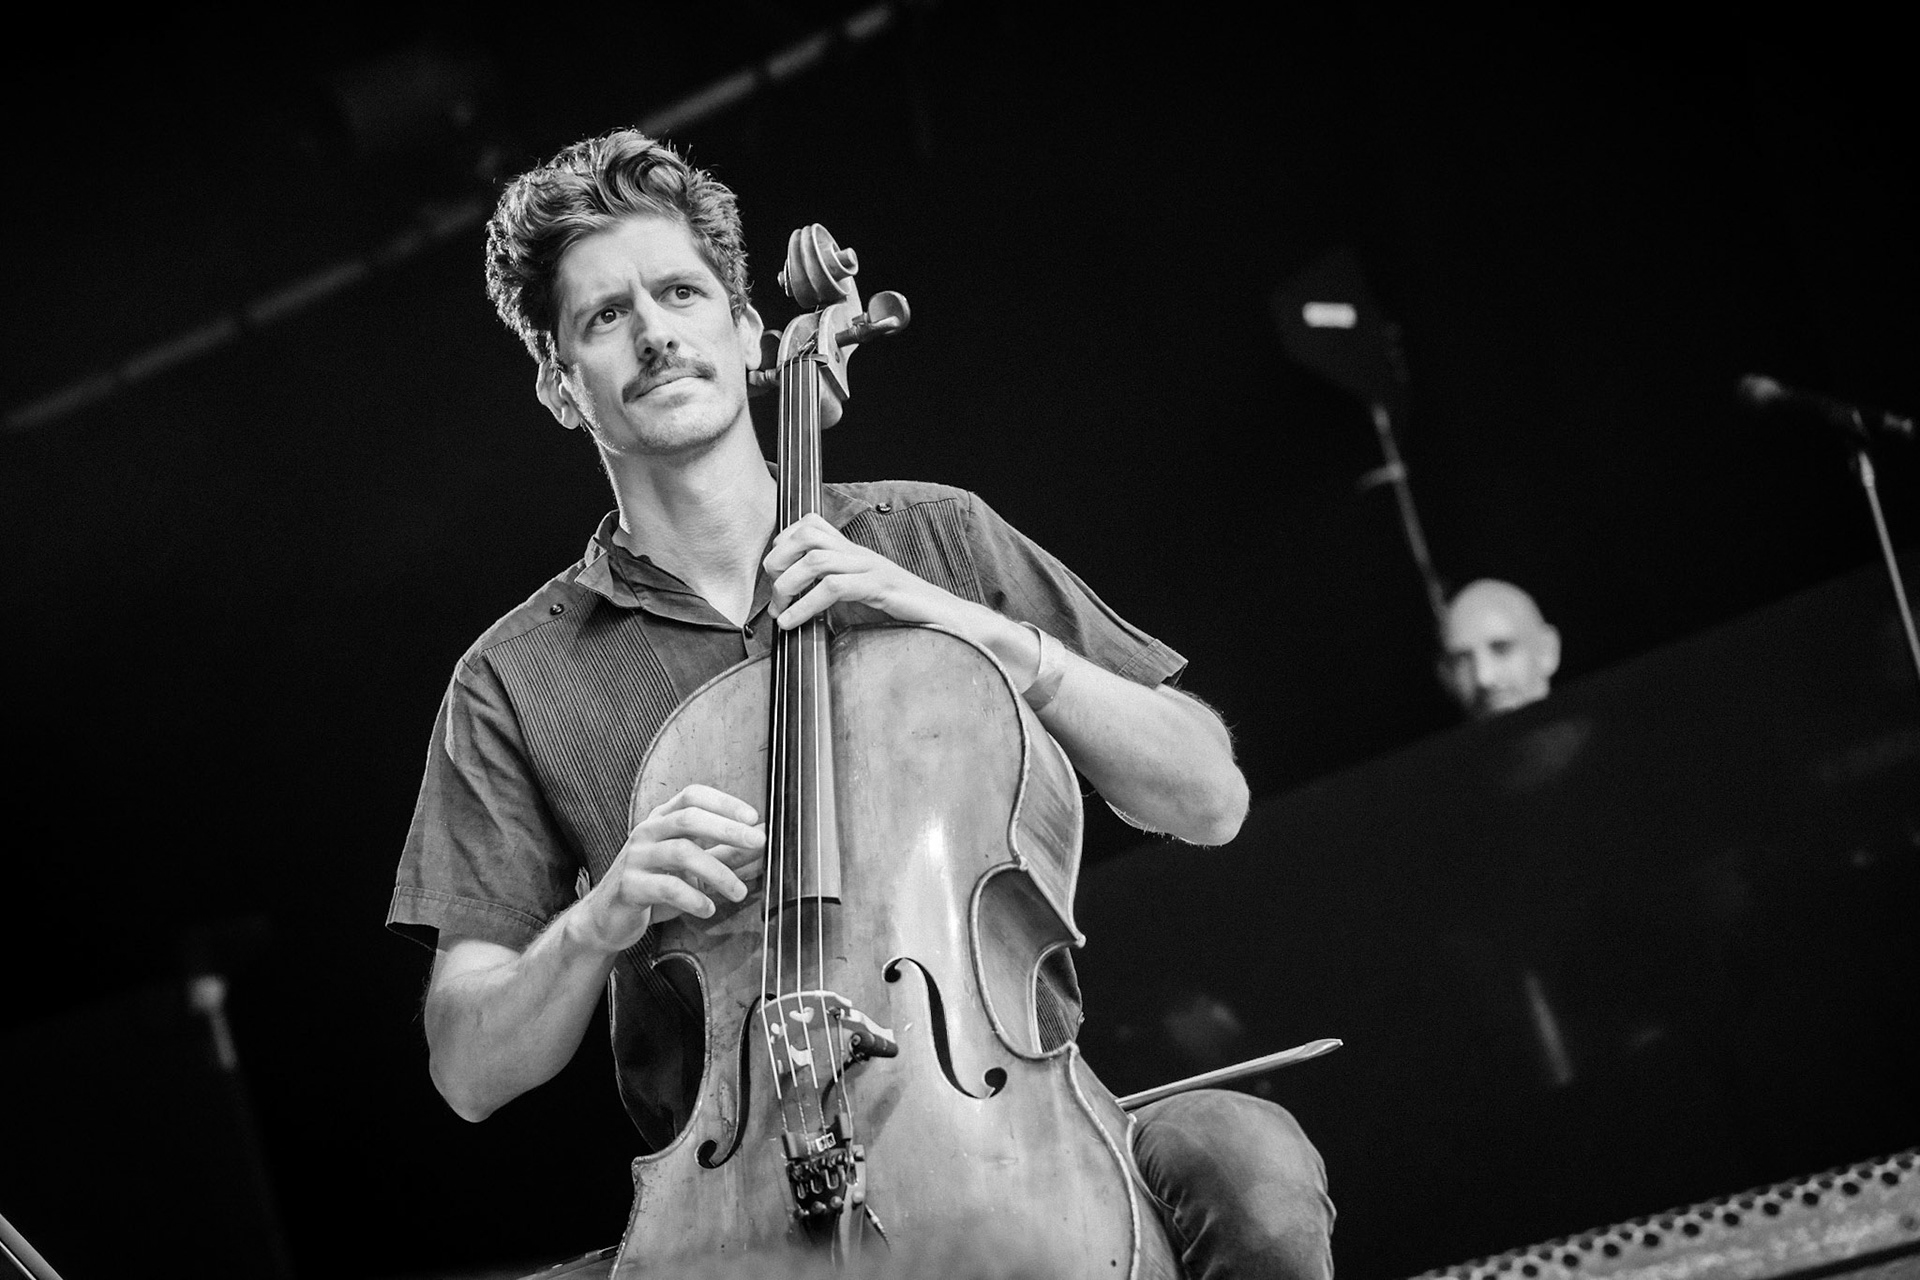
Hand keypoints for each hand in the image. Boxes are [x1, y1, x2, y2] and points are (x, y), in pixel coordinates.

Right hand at [570, 785, 766, 953]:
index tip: (752, 816)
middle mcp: (647, 832)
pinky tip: (708, 908)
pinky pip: (666, 887)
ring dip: (717, 872)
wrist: (609, 918)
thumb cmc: (655, 887)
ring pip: (681, 852)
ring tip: (739, 892)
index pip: (692, 796)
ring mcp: (636, 857)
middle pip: (689, 818)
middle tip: (758, 842)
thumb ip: (724, 853)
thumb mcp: (694, 868)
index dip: (724, 802)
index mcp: (662, 820)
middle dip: (727, 829)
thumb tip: (759, 840)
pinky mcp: (629, 886)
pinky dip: (693, 898)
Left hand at [764, 513, 985, 635]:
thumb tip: (794, 614)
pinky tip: (795, 623)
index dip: (784, 542)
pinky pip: (834, 588)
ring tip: (781, 613)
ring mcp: (873, 569)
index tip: (776, 574)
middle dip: (779, 561)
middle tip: (774, 596)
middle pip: (807, 534)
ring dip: (788, 585)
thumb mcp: (861, 607)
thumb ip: (833, 603)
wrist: (954, 626)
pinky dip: (805, 606)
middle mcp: (862, 556)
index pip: (812, 524)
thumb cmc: (908, 620)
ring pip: (816, 558)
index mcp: (857, 556)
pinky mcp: (882, 589)